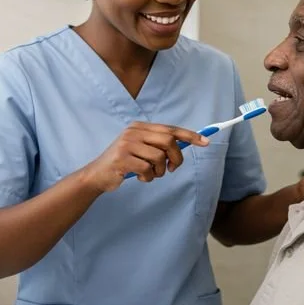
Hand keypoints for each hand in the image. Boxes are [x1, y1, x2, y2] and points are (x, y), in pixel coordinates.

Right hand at [80, 122, 208, 192]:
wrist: (97, 175)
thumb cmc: (124, 162)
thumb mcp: (140, 148)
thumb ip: (158, 145)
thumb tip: (185, 145)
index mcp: (139, 127)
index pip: (170, 129)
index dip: (190, 135)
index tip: (206, 142)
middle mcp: (133, 132)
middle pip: (168, 141)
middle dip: (176, 158)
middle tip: (173, 169)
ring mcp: (127, 144)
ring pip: (159, 158)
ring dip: (159, 171)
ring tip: (150, 174)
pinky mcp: (122, 159)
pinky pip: (148, 170)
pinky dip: (148, 178)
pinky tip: (139, 177)